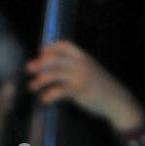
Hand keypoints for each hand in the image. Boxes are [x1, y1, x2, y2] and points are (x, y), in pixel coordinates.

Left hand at [25, 41, 142, 131]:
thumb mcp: (89, 71)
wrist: (116, 99)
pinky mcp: (79, 90)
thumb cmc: (100, 87)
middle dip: (39, 63)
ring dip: (39, 81)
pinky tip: (43, 100)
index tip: (41, 53)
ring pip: (53, 74)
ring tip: (32, 87)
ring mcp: (80, 76)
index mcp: (83, 56)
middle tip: (28, 70)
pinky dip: (48, 95)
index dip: (50, 47)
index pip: (64, 45)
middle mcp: (81, 63)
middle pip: (54, 59)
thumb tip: (53, 67)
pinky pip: (58, 91)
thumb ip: (75, 66)